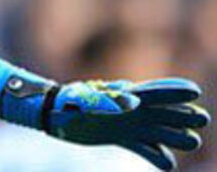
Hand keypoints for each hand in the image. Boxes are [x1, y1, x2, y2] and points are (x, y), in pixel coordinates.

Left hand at [0, 76, 209, 169]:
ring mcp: (128, 124)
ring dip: (175, 138)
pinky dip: (155, 156)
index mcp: (125, 95)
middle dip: (183, 115)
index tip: (195, 91)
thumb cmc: (69, 101)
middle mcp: (132, 109)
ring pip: (159, 132)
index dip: (175, 91)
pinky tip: (166, 164)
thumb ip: (110, 100)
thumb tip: (134, 102)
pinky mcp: (121, 137)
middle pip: (164, 112)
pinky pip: (144, 148)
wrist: (53, 112)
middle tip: (201, 119)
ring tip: (191, 141)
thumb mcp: (88, 100)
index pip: (155, 92)